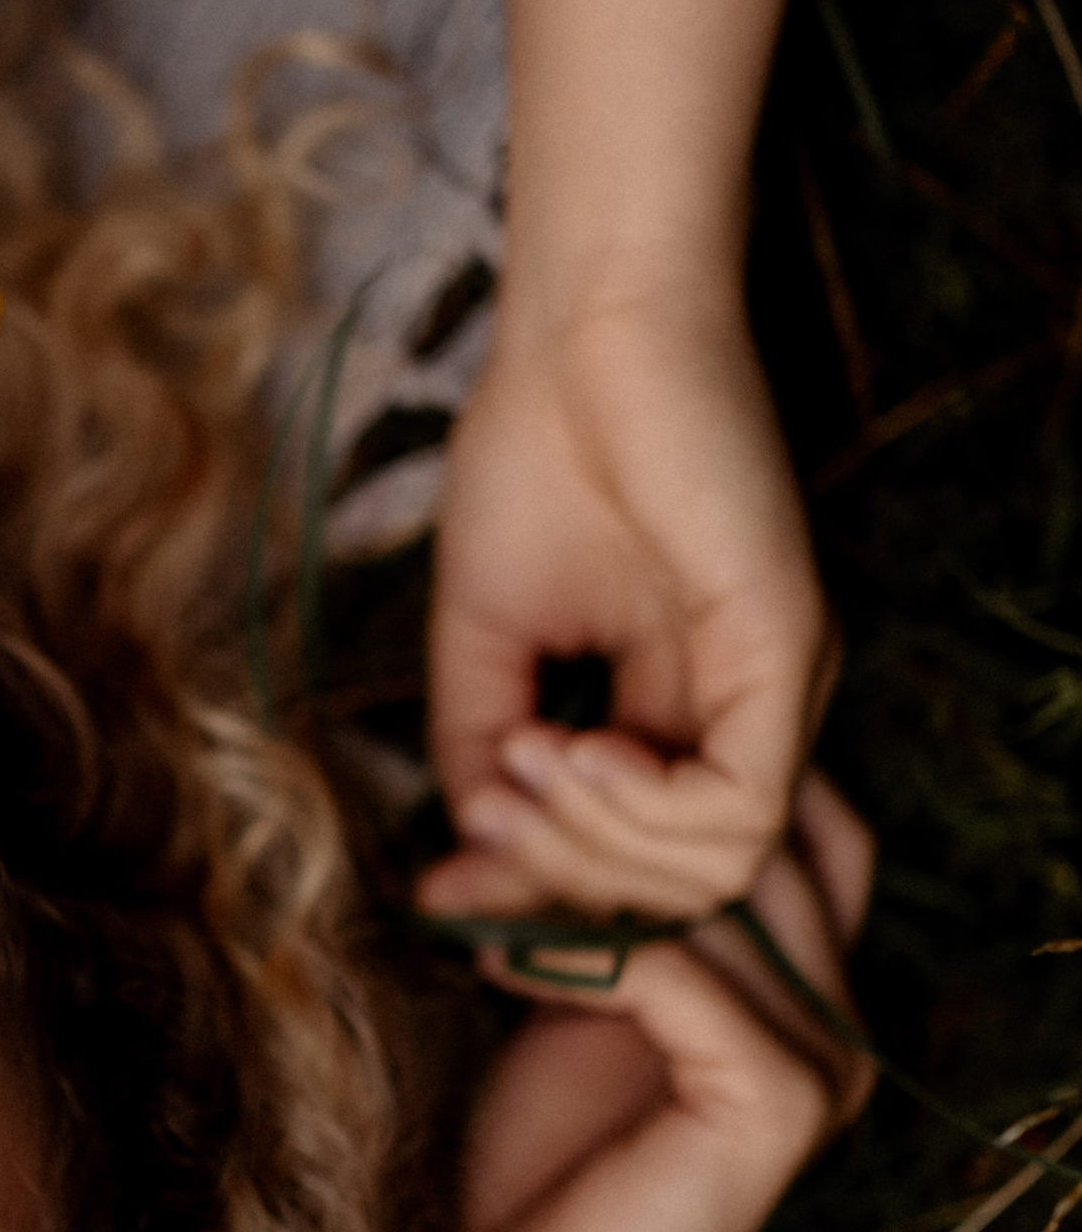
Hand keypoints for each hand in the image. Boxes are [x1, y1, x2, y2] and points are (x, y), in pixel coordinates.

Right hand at [419, 293, 832, 925]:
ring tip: (524, 759)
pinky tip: (568, 746)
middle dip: (562, 880)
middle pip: (681, 892)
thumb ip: (482, 748)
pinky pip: (737, 808)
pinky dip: (636, 808)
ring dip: (592, 845)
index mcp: (692, 712)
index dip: (546, 901)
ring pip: (714, 870)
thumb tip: (469, 861)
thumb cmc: (538, 451)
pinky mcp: (784, 646)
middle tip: (490, 806)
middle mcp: (753, 711)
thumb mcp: (487, 639)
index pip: (646, 870)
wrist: (580, 330)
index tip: (447, 894)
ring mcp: (779, 683)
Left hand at [440, 775, 872, 1231]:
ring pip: (710, 893)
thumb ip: (596, 898)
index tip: (529, 741)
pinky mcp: (774, 1106)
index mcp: (798, 986)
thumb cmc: (516, 1167)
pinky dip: (571, 945)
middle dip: (607, 796)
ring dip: (570, 856)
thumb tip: (543, 755)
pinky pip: (678, 970)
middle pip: (748, 839)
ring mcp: (818, 1066)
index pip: (783, 815)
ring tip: (462, 840)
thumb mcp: (564, 994)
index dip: (662, 768)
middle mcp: (834, 1022)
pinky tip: (483, 950)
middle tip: (491, 769)